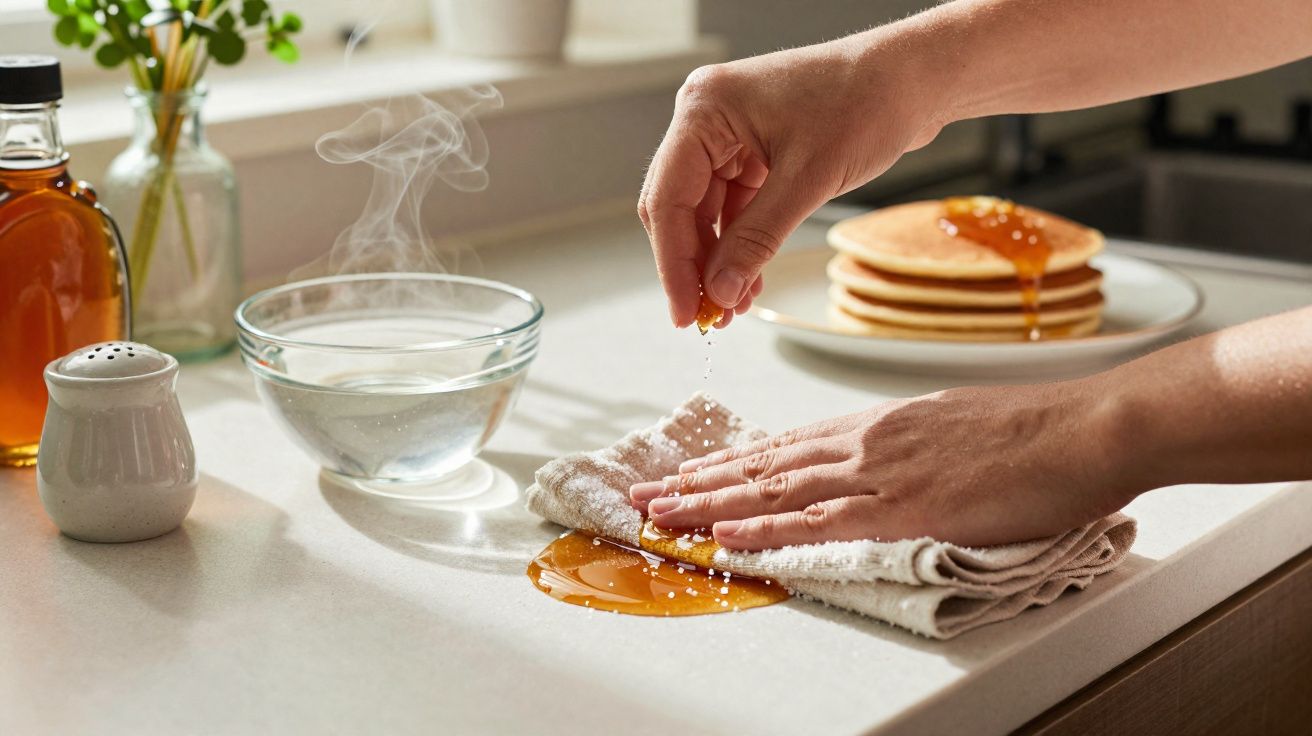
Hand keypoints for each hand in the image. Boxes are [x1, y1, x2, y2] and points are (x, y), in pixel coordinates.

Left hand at [629, 382, 1138, 549]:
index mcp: (879, 422)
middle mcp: (867, 439)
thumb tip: (890, 469)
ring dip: (714, 503)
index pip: (786, 445)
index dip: (733, 462)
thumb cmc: (1036, 430)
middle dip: (701, 481)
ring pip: (777, 489)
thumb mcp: (957, 428)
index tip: (692, 471)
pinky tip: (732, 535)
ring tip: (664, 514)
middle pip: (766, 464)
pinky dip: (771, 529)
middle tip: (649, 494)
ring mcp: (883, 469)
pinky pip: (824, 520)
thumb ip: (911, 450)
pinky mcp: (907, 503)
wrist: (1089, 427)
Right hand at [636, 32, 946, 328]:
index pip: (668, 198)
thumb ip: (757, 239)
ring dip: (717, 260)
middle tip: (706, 317)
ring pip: (705, 213)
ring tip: (732, 306)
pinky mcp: (753, 149)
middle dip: (693, 265)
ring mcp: (729, 134)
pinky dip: (739, 244)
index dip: (674, 263)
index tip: (687, 312)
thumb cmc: (866, 103)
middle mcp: (707, 118)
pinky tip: (748, 280)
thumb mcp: (808, 180)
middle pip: (679, 207)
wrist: (913, 79)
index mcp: (705, 109)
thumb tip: (720, 291)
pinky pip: (733, 207)